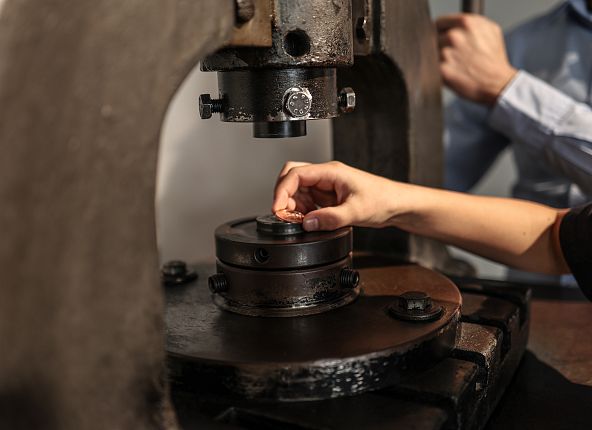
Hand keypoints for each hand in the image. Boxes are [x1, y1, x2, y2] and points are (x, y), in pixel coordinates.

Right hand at [272, 161, 402, 230]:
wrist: (397, 205)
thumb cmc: (383, 200)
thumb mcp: (357, 212)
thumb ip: (331, 218)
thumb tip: (307, 223)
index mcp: (331, 172)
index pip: (296, 174)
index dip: (281, 191)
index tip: (277, 209)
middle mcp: (326, 176)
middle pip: (292, 178)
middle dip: (283, 196)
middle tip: (284, 215)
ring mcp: (326, 186)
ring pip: (298, 190)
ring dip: (293, 206)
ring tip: (298, 221)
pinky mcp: (329, 197)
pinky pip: (308, 201)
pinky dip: (302, 211)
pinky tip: (309, 221)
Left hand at [436, 14, 516, 104]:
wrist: (496, 83)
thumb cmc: (494, 59)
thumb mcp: (490, 30)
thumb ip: (471, 22)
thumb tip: (455, 24)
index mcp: (465, 23)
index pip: (439, 23)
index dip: (440, 32)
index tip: (442, 39)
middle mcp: (454, 36)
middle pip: (433, 39)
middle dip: (440, 47)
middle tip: (452, 57)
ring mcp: (446, 53)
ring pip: (431, 54)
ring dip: (439, 60)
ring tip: (454, 67)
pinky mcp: (441, 70)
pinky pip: (432, 68)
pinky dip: (438, 72)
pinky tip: (451, 74)